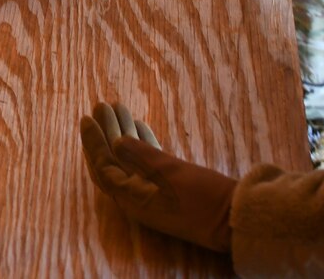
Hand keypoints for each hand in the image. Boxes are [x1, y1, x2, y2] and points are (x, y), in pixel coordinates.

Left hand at [79, 102, 236, 252]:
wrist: (236, 218)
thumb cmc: (203, 196)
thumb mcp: (169, 172)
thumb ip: (140, 155)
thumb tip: (115, 142)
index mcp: (131, 199)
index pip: (102, 167)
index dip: (92, 142)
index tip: (87, 117)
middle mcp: (137, 199)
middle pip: (112, 162)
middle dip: (105, 132)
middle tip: (102, 105)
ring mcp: (153, 195)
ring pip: (130, 160)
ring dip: (123, 133)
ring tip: (118, 106)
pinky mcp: (169, 189)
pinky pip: (147, 164)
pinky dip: (141, 144)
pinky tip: (139, 124)